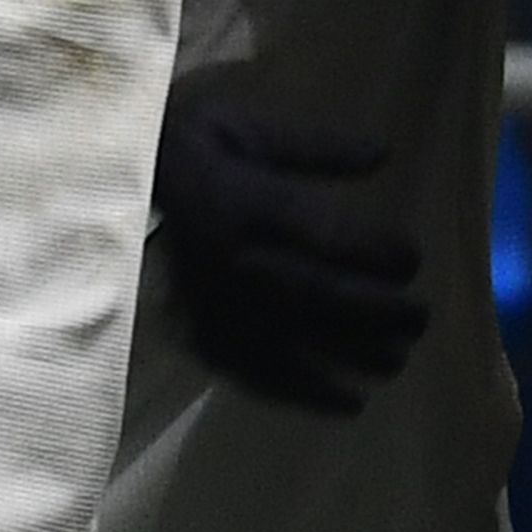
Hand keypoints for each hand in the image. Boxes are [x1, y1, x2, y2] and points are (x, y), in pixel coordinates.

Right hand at [151, 95, 426, 414]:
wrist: (109, 187)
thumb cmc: (188, 151)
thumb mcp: (244, 129)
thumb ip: (313, 147)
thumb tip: (384, 153)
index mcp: (239, 201)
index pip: (320, 235)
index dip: (373, 253)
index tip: (412, 259)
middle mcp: (228, 259)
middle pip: (317, 296)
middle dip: (378, 312)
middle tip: (421, 317)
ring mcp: (213, 304)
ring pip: (295, 340)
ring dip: (354, 355)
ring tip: (398, 359)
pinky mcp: (199, 335)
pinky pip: (257, 375)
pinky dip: (306, 393)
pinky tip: (351, 402)